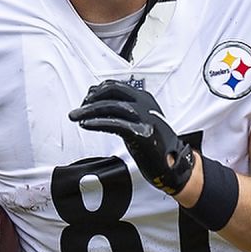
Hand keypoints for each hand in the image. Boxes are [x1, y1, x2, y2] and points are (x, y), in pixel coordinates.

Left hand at [69, 80, 194, 194]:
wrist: (175, 165)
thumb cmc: (155, 144)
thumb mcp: (140, 121)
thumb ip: (123, 112)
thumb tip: (96, 105)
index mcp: (144, 98)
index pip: (115, 85)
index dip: (96, 91)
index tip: (84, 102)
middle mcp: (145, 104)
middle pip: (112, 91)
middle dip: (90, 99)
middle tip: (77, 110)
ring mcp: (145, 118)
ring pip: (112, 106)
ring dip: (89, 110)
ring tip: (75, 117)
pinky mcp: (143, 134)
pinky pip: (116, 124)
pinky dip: (98, 122)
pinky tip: (86, 124)